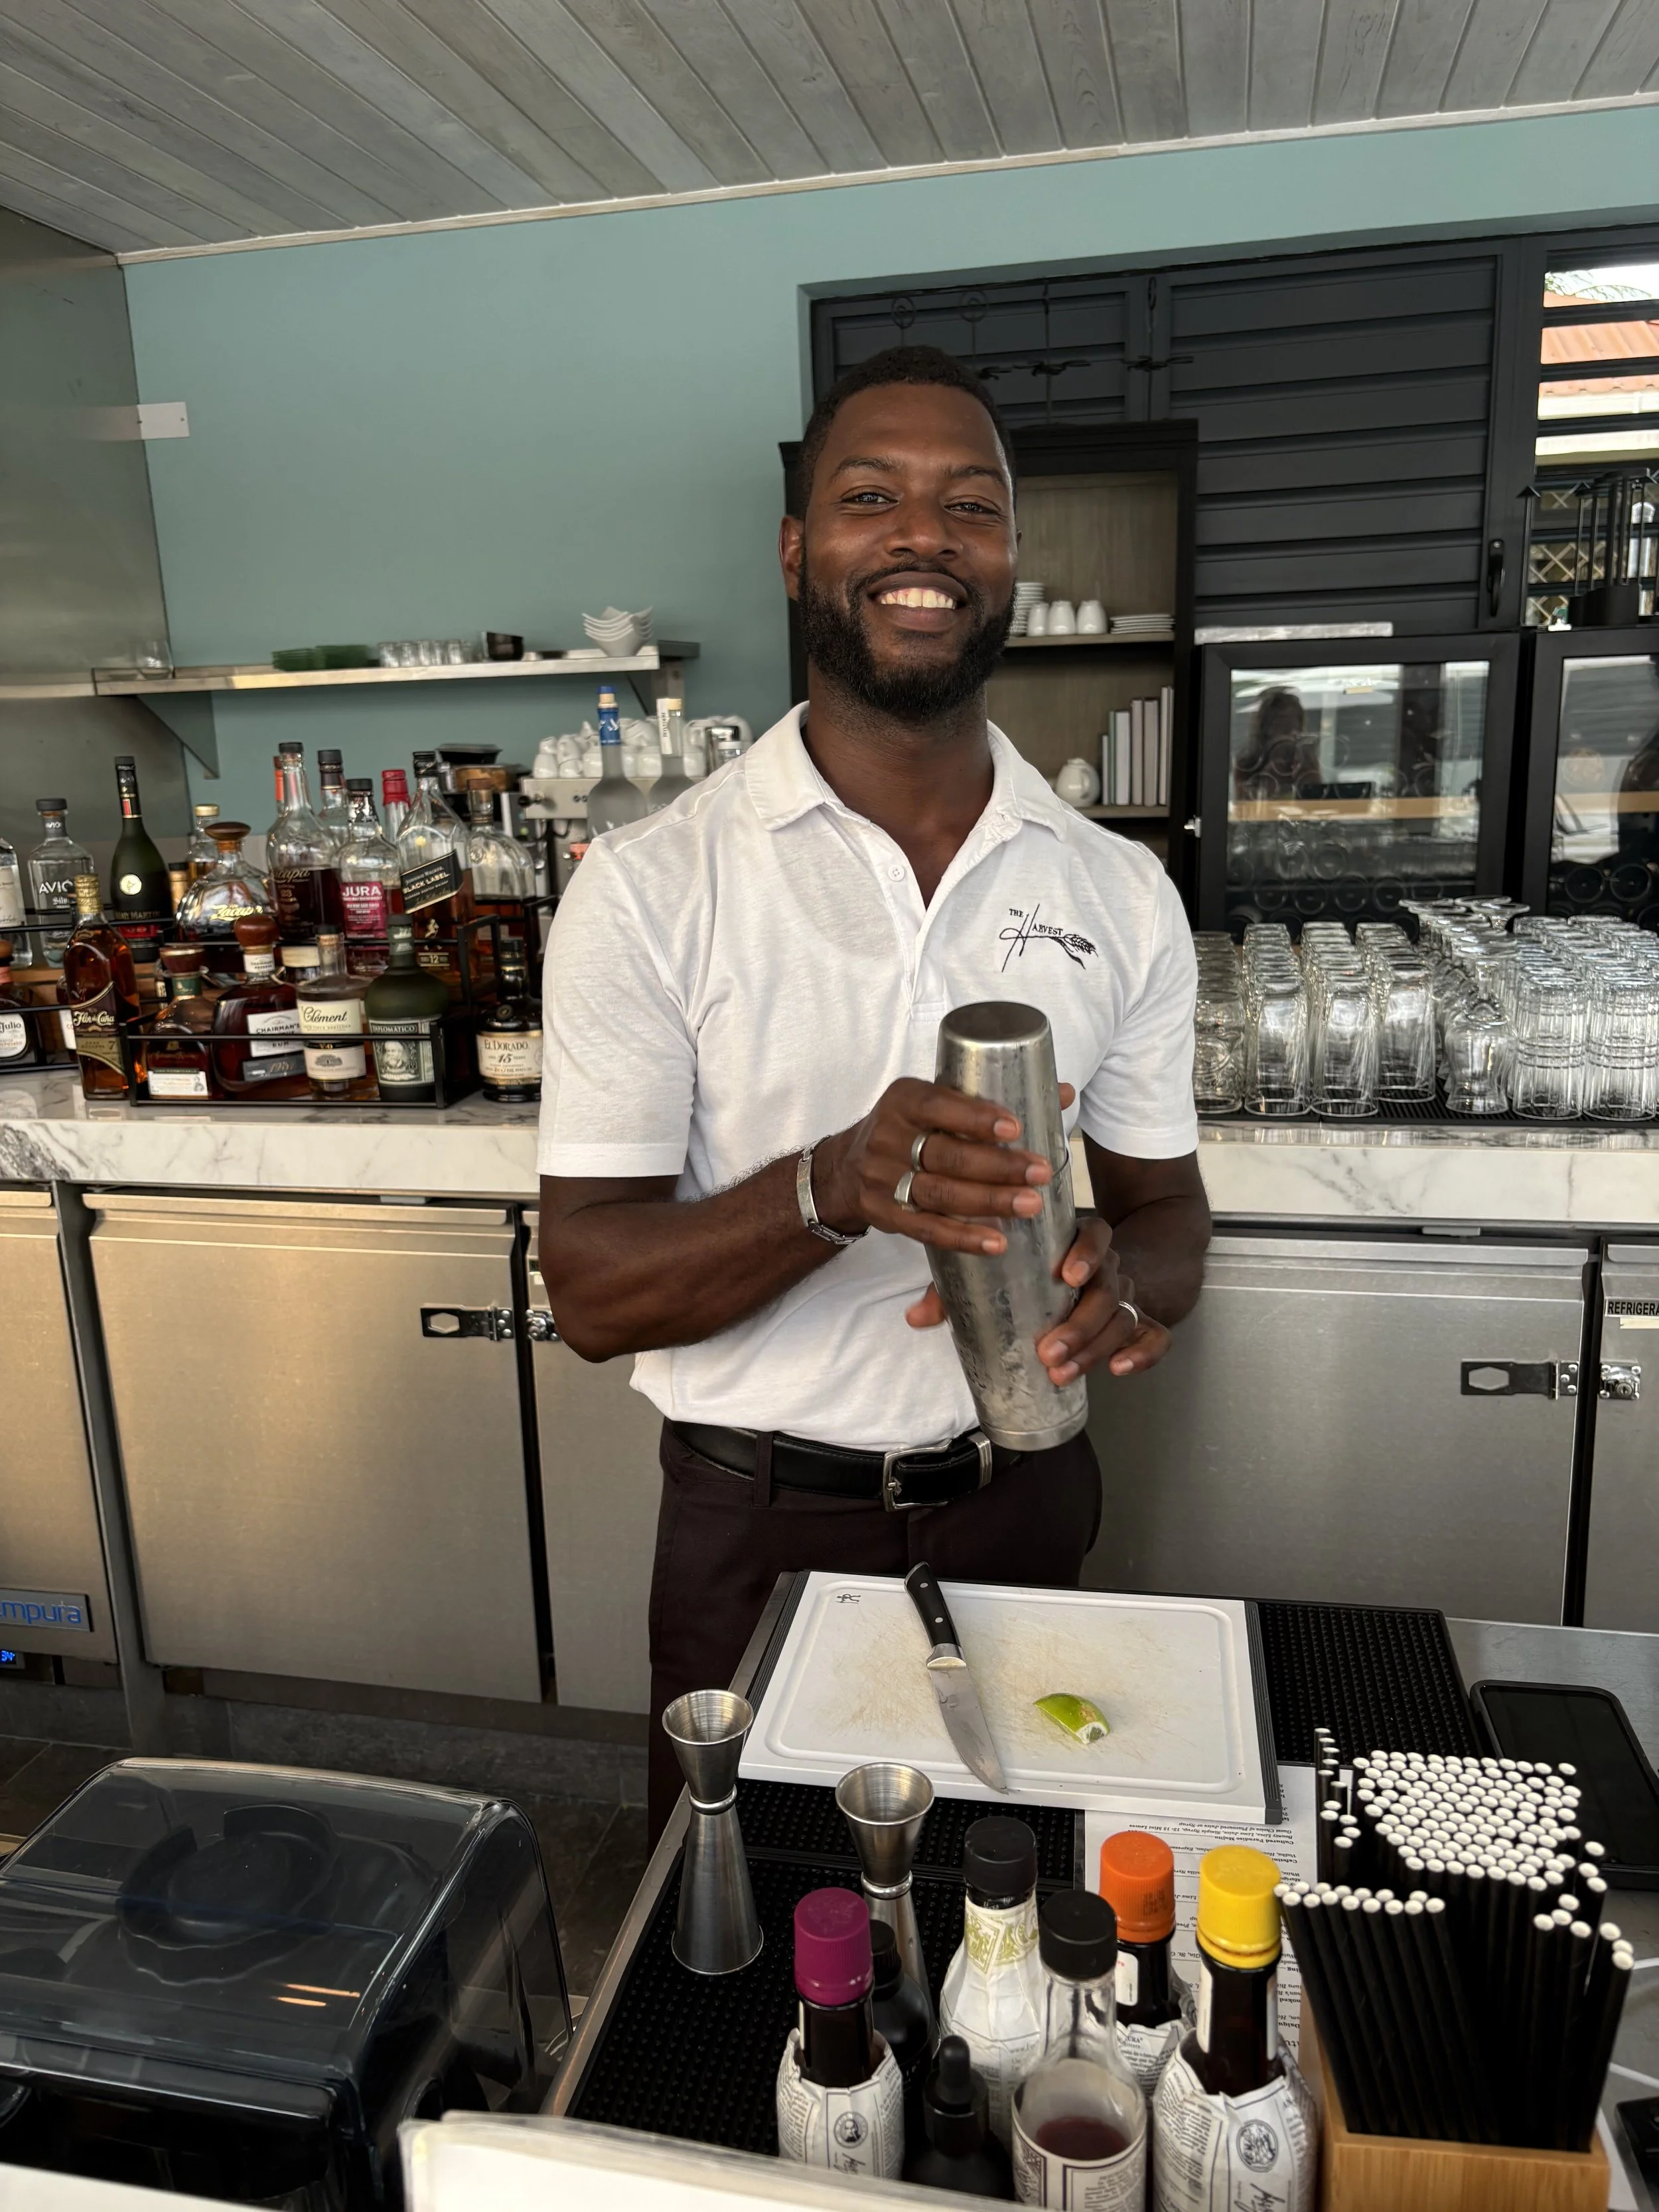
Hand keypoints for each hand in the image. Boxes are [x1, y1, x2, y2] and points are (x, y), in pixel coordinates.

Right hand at [814, 1077, 1076, 1255]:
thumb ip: (994, 1100)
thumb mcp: (938, 1104)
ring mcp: (881, 1178)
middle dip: (997, 1166)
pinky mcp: (883, 1214)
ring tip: (1030, 1205)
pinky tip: (997, 1242)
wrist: (846, 1167)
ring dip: (988, 1201)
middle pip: (945, 1155)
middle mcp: (888, 1136)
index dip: (975, 1118)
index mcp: (904, 1099)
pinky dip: (963, 1237)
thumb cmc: (912, 1128)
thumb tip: (1066, 1093)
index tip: (1015, 1128)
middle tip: (1040, 1173)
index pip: (938, 1105)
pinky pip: (926, 1229)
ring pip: (939, 1193)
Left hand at [905, 1215, 1171, 1383]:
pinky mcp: (1141, 1322)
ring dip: (1095, 1347)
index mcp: (1078, 1241)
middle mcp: (1109, 1266)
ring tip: (1063, 1373)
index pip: (1096, 1235)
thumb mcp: (996, 1269)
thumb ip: (959, 1288)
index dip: (1087, 1254)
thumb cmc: (1034, 1268)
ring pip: (1125, 1317)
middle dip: (1080, 1324)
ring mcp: (1127, 1295)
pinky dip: (1143, 1353)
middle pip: (1109, 1289)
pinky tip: (1118, 1370)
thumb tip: (915, 1317)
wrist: (1094, 1271)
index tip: (1066, 1275)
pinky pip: (1155, 1336)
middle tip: (1049, 1351)